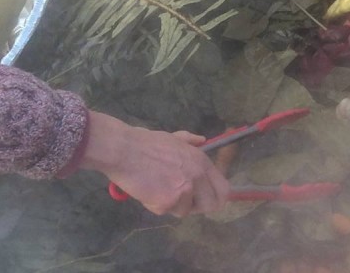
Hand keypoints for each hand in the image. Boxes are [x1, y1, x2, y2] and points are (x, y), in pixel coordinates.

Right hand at [79, 111, 229, 215]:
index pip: (223, 189)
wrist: (126, 151)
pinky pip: (166, 212)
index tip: (203, 200)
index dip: (214, 198)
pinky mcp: (168, 201)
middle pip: (211, 205)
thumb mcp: (175, 138)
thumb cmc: (147, 144)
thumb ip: (190, 141)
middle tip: (181, 201)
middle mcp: (198, 175)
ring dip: (172, 205)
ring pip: (185, 210)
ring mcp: (185, 189)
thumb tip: (202, 140)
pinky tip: (148, 192)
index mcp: (202, 161)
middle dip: (196, 207)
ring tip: (158, 190)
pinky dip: (156, 206)